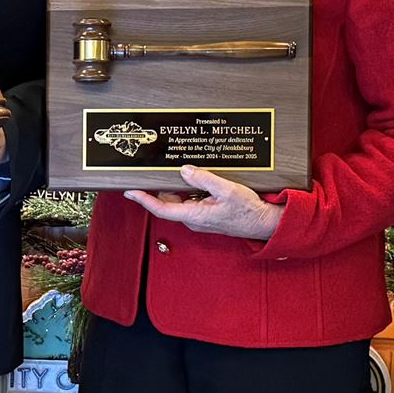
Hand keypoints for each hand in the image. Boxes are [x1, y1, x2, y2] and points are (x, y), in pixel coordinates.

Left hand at [124, 165, 282, 241]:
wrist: (263, 222)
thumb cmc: (247, 211)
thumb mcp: (227, 190)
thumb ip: (204, 179)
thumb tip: (185, 170)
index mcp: (194, 215)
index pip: (161, 208)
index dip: (144, 200)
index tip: (130, 191)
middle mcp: (193, 218)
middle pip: (169, 201)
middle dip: (161, 186)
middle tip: (154, 170)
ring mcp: (199, 217)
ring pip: (180, 199)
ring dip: (178, 186)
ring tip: (178, 170)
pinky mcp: (205, 213)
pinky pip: (191, 200)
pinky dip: (188, 189)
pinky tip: (194, 177)